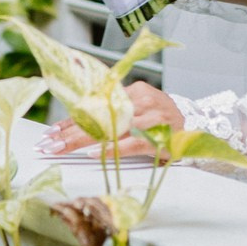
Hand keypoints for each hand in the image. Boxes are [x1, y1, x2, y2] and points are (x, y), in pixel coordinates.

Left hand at [39, 77, 184, 156]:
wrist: (199, 125)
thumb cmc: (164, 120)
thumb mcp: (141, 109)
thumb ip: (117, 111)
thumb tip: (82, 121)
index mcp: (134, 92)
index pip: (95, 105)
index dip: (71, 120)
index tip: (50, 133)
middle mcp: (140, 101)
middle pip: (98, 116)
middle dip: (68, 132)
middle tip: (47, 144)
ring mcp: (150, 118)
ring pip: (109, 128)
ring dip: (81, 140)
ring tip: (60, 148)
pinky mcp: (158, 136)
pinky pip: (130, 142)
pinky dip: (110, 148)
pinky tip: (92, 154)